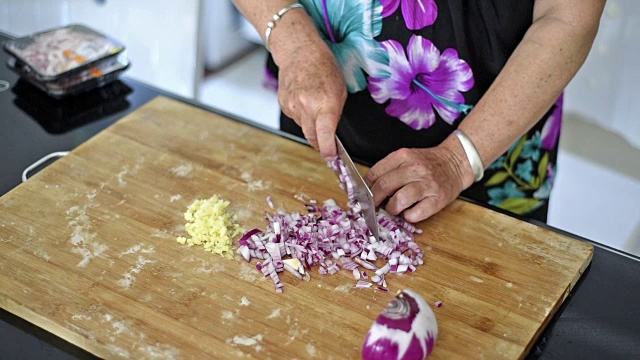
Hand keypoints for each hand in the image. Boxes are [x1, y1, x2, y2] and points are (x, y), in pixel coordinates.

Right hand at [273, 39, 346, 156]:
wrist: (299, 51)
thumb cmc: (323, 66)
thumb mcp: (340, 90)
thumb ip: (336, 113)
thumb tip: (333, 133)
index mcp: (325, 103)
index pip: (325, 135)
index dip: (328, 150)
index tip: (332, 157)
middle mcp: (307, 107)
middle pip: (312, 138)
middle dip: (320, 144)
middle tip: (327, 145)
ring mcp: (292, 106)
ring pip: (303, 128)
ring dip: (311, 125)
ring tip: (315, 106)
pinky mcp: (284, 105)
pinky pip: (295, 118)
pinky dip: (301, 115)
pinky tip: (304, 100)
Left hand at [366, 146, 471, 222]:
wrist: (456, 162)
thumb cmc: (428, 163)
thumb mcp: (407, 158)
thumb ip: (389, 169)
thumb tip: (368, 188)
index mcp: (403, 156)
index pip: (375, 173)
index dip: (365, 188)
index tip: (363, 195)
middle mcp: (415, 169)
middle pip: (384, 187)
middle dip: (373, 200)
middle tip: (373, 206)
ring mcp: (427, 184)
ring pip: (399, 201)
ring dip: (391, 209)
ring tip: (393, 208)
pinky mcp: (437, 200)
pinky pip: (416, 214)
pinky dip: (408, 216)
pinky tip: (409, 212)